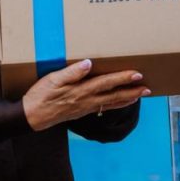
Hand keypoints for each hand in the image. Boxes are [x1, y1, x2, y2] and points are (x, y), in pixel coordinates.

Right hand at [21, 59, 149, 130]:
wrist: (32, 116)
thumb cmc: (40, 95)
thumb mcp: (52, 80)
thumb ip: (71, 72)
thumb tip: (88, 63)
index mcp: (81, 91)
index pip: (106, 83)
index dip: (122, 78)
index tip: (137, 74)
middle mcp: (86, 101)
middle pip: (114, 96)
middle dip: (132, 91)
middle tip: (147, 88)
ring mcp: (85, 108)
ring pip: (111, 104)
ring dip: (127, 99)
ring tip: (139, 95)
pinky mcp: (81, 112)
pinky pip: (103, 108)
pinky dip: (115, 105)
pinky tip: (118, 103)